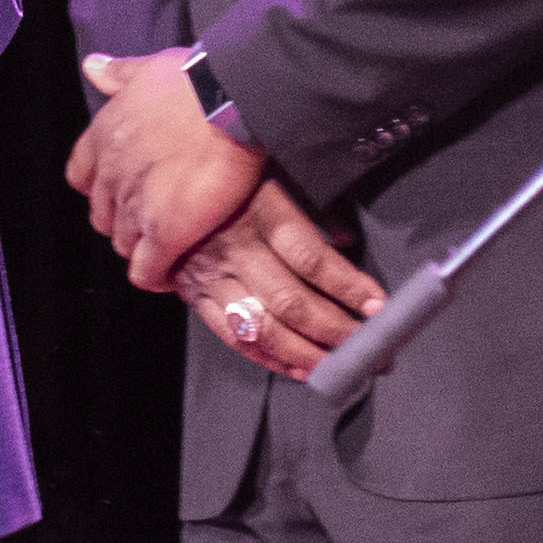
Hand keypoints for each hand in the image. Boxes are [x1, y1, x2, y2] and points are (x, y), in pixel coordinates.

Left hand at [67, 48, 263, 286]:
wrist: (230, 98)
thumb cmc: (196, 79)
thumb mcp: (149, 67)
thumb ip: (118, 74)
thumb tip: (92, 66)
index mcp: (103, 137)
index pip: (81, 178)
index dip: (103, 189)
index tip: (127, 189)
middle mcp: (110, 176)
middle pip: (104, 217)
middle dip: (125, 221)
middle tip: (157, 218)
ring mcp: (135, 208)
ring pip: (124, 245)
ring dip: (143, 249)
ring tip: (171, 247)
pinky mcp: (165, 233)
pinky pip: (146, 272)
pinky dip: (156, 278)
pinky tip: (174, 275)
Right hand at [175, 189, 381, 381]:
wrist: (165, 181)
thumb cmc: (229, 174)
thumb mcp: (272, 174)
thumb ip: (310, 209)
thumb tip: (346, 243)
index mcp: (259, 210)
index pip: (310, 257)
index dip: (347, 285)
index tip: (377, 304)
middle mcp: (236, 247)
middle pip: (291, 301)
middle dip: (336, 330)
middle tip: (370, 347)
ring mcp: (212, 275)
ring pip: (263, 327)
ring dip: (306, 353)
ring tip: (340, 366)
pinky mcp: (195, 295)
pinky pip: (233, 337)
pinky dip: (268, 358)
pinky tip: (298, 368)